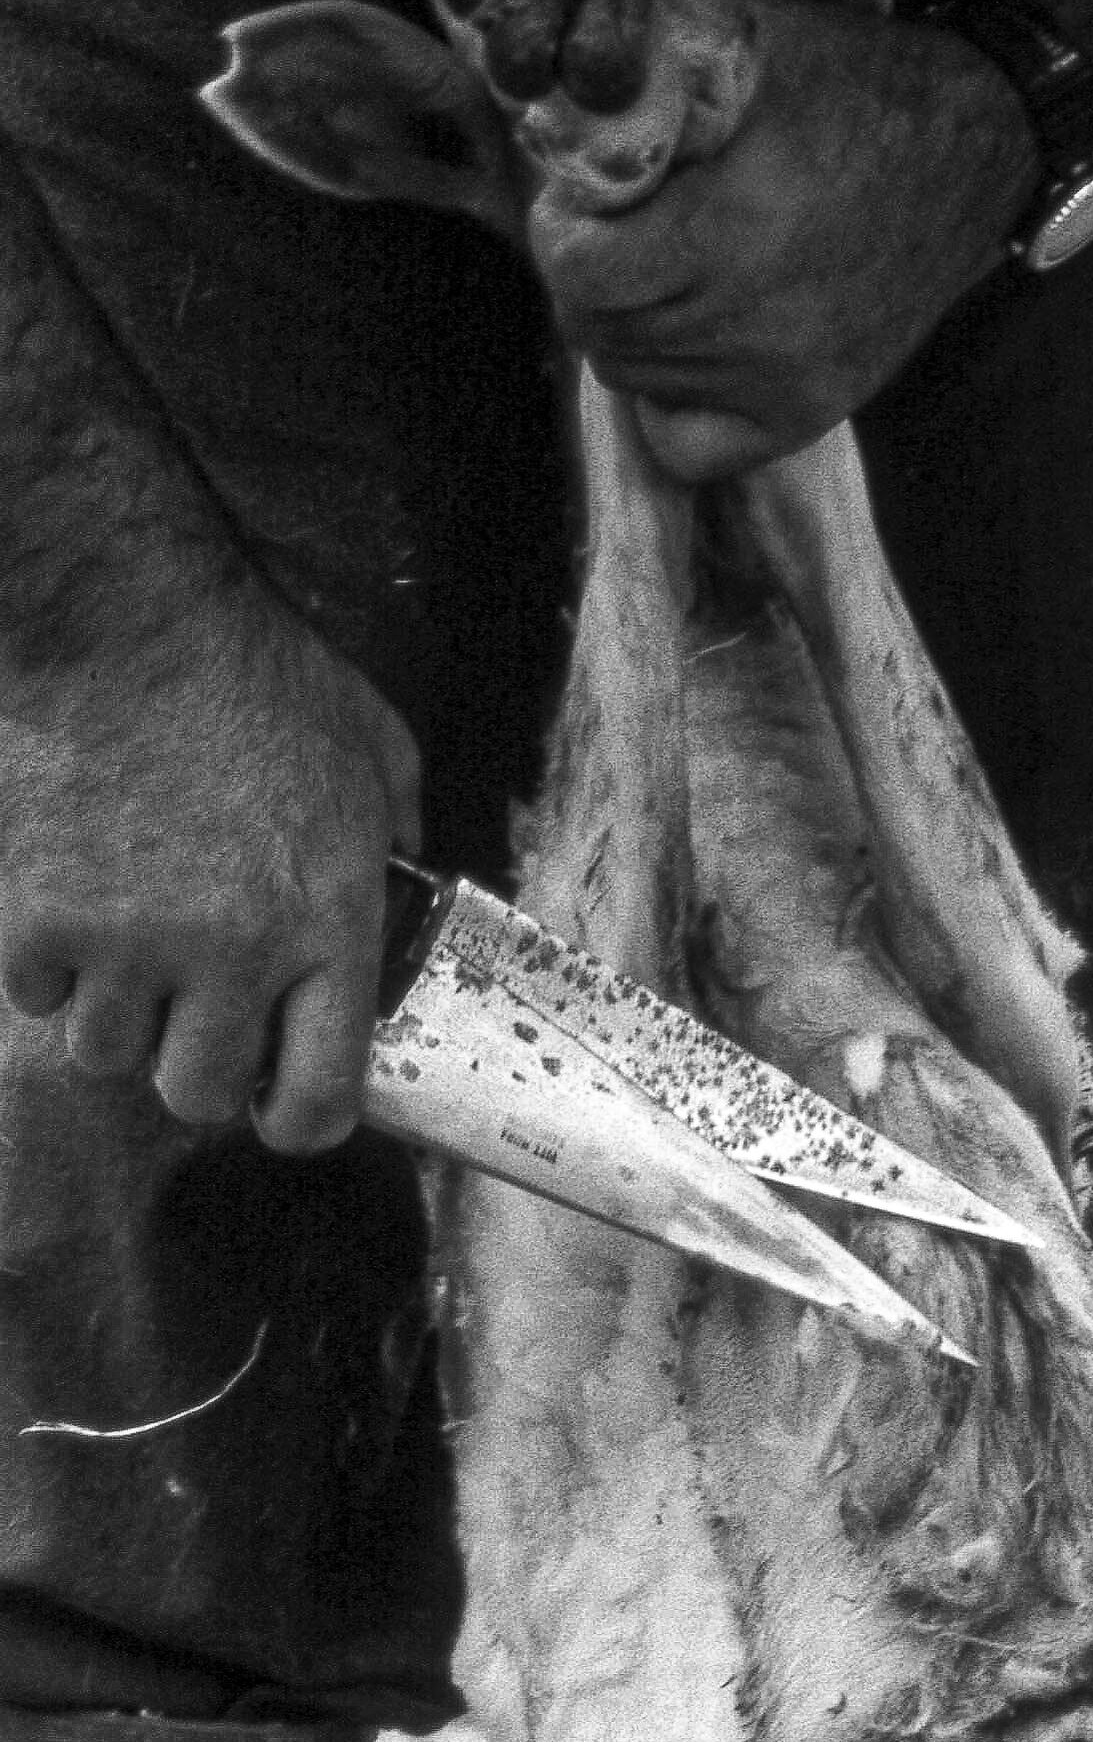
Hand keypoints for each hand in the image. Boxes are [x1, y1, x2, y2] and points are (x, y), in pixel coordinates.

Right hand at [0, 587, 419, 1153]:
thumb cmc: (265, 677)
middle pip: (196, 1095)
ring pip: (106, 1054)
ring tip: (133, 939)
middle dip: (196, 1064)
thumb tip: (406, 886)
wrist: (130, 624)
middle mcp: (234, 954)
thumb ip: (399, 833)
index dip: (298, 1118)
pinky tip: (73, 899)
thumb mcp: (378, 748)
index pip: (318, 1097)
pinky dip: (47, 967)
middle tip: (196, 1007)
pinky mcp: (39, 921)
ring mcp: (129, 945)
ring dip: (118, 1012)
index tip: (282, 1102)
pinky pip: (35, 1000)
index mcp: (329, 922)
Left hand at [527, 0, 1039, 477]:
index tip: (581, 203)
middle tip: (617, 234)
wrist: (977, 150)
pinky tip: (689, 350)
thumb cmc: (858, 84)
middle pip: (597, 328)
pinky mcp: (810, 410)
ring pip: (631, 377)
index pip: (581, 272)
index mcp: (733, 223)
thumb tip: (560, 124)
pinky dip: (668, 406)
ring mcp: (782, 375)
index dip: (562, 232)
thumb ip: (655, 90)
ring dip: (629, 328)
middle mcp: (754, 315)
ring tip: (665, 276)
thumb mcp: (751, 49)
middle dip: (589, 276)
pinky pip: (687, 448)